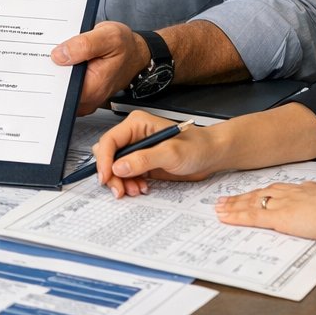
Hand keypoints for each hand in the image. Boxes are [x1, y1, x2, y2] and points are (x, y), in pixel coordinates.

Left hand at [51, 20, 148, 113]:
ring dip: (54, 70)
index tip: (42, 60)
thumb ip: (84, 45)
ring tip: (58, 51)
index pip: (59, 92)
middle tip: (49, 52)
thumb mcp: (109, 37)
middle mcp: (87, 99)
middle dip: (48, 72)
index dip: (47, 76)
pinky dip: (60, 71)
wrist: (136, 53)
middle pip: (56, 91)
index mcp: (92, 89)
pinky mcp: (82, 91)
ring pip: (58, 88)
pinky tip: (63, 56)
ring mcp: (84, 97)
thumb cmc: (126, 46)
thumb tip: (59, 55)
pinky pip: (64, 84)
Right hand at [92, 109, 220, 197]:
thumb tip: (118, 167)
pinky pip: (126, 175)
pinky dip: (129, 184)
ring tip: (135, 189)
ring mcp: (137, 151)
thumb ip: (143, 159)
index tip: (106, 177)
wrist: (211, 156)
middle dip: (112, 174)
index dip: (104, 160)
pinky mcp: (142, 163)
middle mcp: (134, 136)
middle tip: (120, 189)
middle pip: (108, 155)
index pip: (109, 141)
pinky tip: (142, 187)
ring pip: (115, 168)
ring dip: (121, 182)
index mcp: (136, 124)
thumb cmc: (197, 146)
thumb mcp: (171, 153)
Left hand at [215, 181, 315, 241]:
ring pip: (251, 203)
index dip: (260, 193)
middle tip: (223, 200)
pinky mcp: (279, 218)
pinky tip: (224, 218)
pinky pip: (252, 216)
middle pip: (259, 194)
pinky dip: (236, 217)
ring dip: (233, 206)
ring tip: (218, 208)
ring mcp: (282, 205)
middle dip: (240, 198)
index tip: (250, 195)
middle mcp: (289, 194)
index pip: (275, 191)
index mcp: (304, 190)